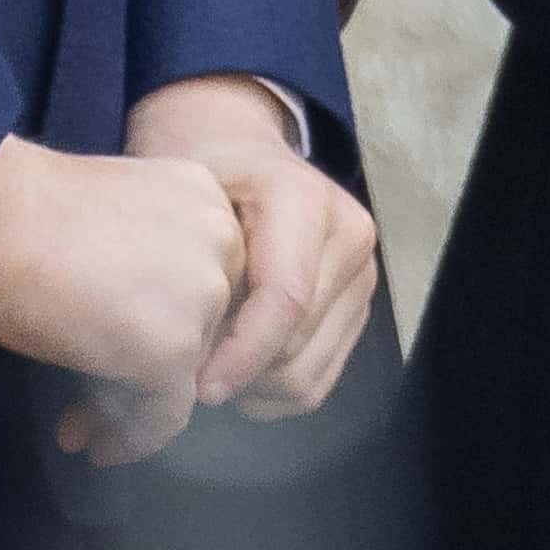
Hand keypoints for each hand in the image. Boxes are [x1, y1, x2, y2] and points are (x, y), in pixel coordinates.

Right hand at [0, 130, 240, 459]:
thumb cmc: (20, 207)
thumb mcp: (110, 219)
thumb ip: (142, 261)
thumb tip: (134, 326)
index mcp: (204, 199)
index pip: (200, 285)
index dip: (158, 325)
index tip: (108, 348)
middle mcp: (222, 242)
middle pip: (197, 332)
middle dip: (143, 370)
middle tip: (90, 399)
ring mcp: (202, 296)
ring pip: (182, 377)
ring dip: (129, 407)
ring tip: (80, 431)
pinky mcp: (175, 348)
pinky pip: (165, 416)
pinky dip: (132, 439)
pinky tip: (95, 447)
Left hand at [128, 76, 377, 423]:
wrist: (242, 158)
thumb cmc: (203, 182)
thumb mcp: (186, 201)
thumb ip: (193, 265)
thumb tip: (190, 359)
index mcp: (306, 200)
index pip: (286, 298)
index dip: (242, 353)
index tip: (195, 387)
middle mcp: (350, 236)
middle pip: (297, 346)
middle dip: (239, 372)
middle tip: (187, 373)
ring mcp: (363, 276)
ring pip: (310, 374)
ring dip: (254, 388)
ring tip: (209, 368)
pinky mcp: (359, 310)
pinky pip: (320, 380)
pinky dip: (274, 391)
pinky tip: (237, 368)